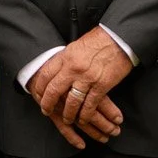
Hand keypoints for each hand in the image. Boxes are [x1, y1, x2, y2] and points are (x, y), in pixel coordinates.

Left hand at [30, 28, 131, 148]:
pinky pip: (90, 105)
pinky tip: (83, 119)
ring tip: (67, 119)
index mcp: (66, 57)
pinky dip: (85, 115)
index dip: (39, 88)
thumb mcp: (75, 47)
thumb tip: (55, 71)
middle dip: (48, 104)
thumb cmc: (99, 41)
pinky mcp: (102, 85)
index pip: (45, 75)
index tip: (38, 96)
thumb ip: (65, 60)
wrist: (119, 38)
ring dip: (68, 114)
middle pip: (54, 90)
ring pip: (72, 102)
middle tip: (47, 111)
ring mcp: (87, 78)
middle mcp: (73, 68)